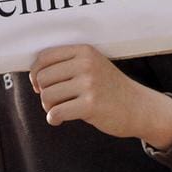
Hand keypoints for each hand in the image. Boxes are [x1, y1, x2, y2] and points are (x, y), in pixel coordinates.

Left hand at [29, 45, 171, 149]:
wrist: (139, 106)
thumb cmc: (109, 88)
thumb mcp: (92, 66)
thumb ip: (67, 64)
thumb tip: (32, 73)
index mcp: (83, 51)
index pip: (44, 57)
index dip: (36, 73)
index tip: (39, 85)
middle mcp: (86, 64)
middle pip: (42, 78)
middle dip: (43, 92)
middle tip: (54, 101)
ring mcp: (89, 84)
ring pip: (47, 96)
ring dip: (49, 107)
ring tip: (59, 109)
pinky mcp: (90, 105)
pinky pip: (56, 112)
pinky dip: (53, 118)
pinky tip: (58, 120)